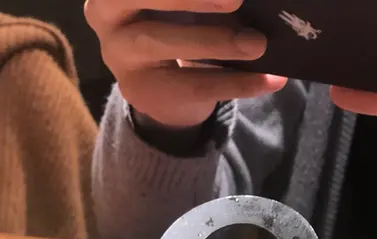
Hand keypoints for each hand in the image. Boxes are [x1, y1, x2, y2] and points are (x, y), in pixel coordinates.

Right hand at [84, 0, 286, 129]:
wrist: (156, 85)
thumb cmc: (172, 22)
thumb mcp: (177, 3)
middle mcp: (106, 14)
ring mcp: (119, 56)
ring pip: (160, 42)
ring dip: (213, 42)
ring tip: (256, 44)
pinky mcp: (142, 91)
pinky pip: (190, 86)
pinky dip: (235, 82)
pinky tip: (269, 79)